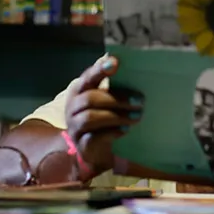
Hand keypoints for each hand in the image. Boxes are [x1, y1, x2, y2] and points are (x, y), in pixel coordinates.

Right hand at [62, 55, 141, 177]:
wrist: (95, 150)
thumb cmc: (104, 118)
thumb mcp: (108, 102)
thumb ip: (116, 88)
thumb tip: (137, 75)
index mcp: (79, 90)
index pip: (88, 77)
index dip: (100, 70)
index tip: (115, 63)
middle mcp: (72, 106)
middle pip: (90, 98)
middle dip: (117, 99)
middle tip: (140, 101)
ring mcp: (74, 126)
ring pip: (90, 118)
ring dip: (116, 116)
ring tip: (137, 116)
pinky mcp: (81, 144)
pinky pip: (94, 137)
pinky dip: (112, 132)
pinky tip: (126, 130)